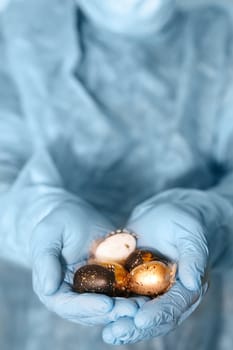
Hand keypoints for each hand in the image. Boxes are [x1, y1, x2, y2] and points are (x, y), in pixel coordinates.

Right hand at [30, 196, 138, 325]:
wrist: (73, 212)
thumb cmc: (57, 222)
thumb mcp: (48, 236)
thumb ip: (46, 261)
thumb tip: (48, 289)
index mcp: (55, 290)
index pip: (69, 306)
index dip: (87, 307)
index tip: (107, 304)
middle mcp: (74, 295)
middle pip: (93, 311)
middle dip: (113, 311)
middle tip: (132, 309)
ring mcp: (93, 289)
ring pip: (110, 305)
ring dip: (126, 307)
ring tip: (143, 304)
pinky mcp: (109, 280)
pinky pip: (121, 291)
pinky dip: (133, 294)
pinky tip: (148, 292)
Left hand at [102, 192, 208, 343]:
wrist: (162, 212)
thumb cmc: (180, 220)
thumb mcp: (190, 235)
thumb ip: (194, 257)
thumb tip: (193, 283)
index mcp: (187, 287)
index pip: (174, 305)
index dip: (158, 314)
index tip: (140, 320)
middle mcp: (168, 294)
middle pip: (153, 316)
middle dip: (134, 327)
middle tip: (116, 332)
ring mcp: (149, 289)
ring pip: (136, 311)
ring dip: (121, 322)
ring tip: (107, 332)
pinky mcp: (133, 281)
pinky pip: (122, 297)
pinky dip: (111, 306)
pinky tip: (94, 311)